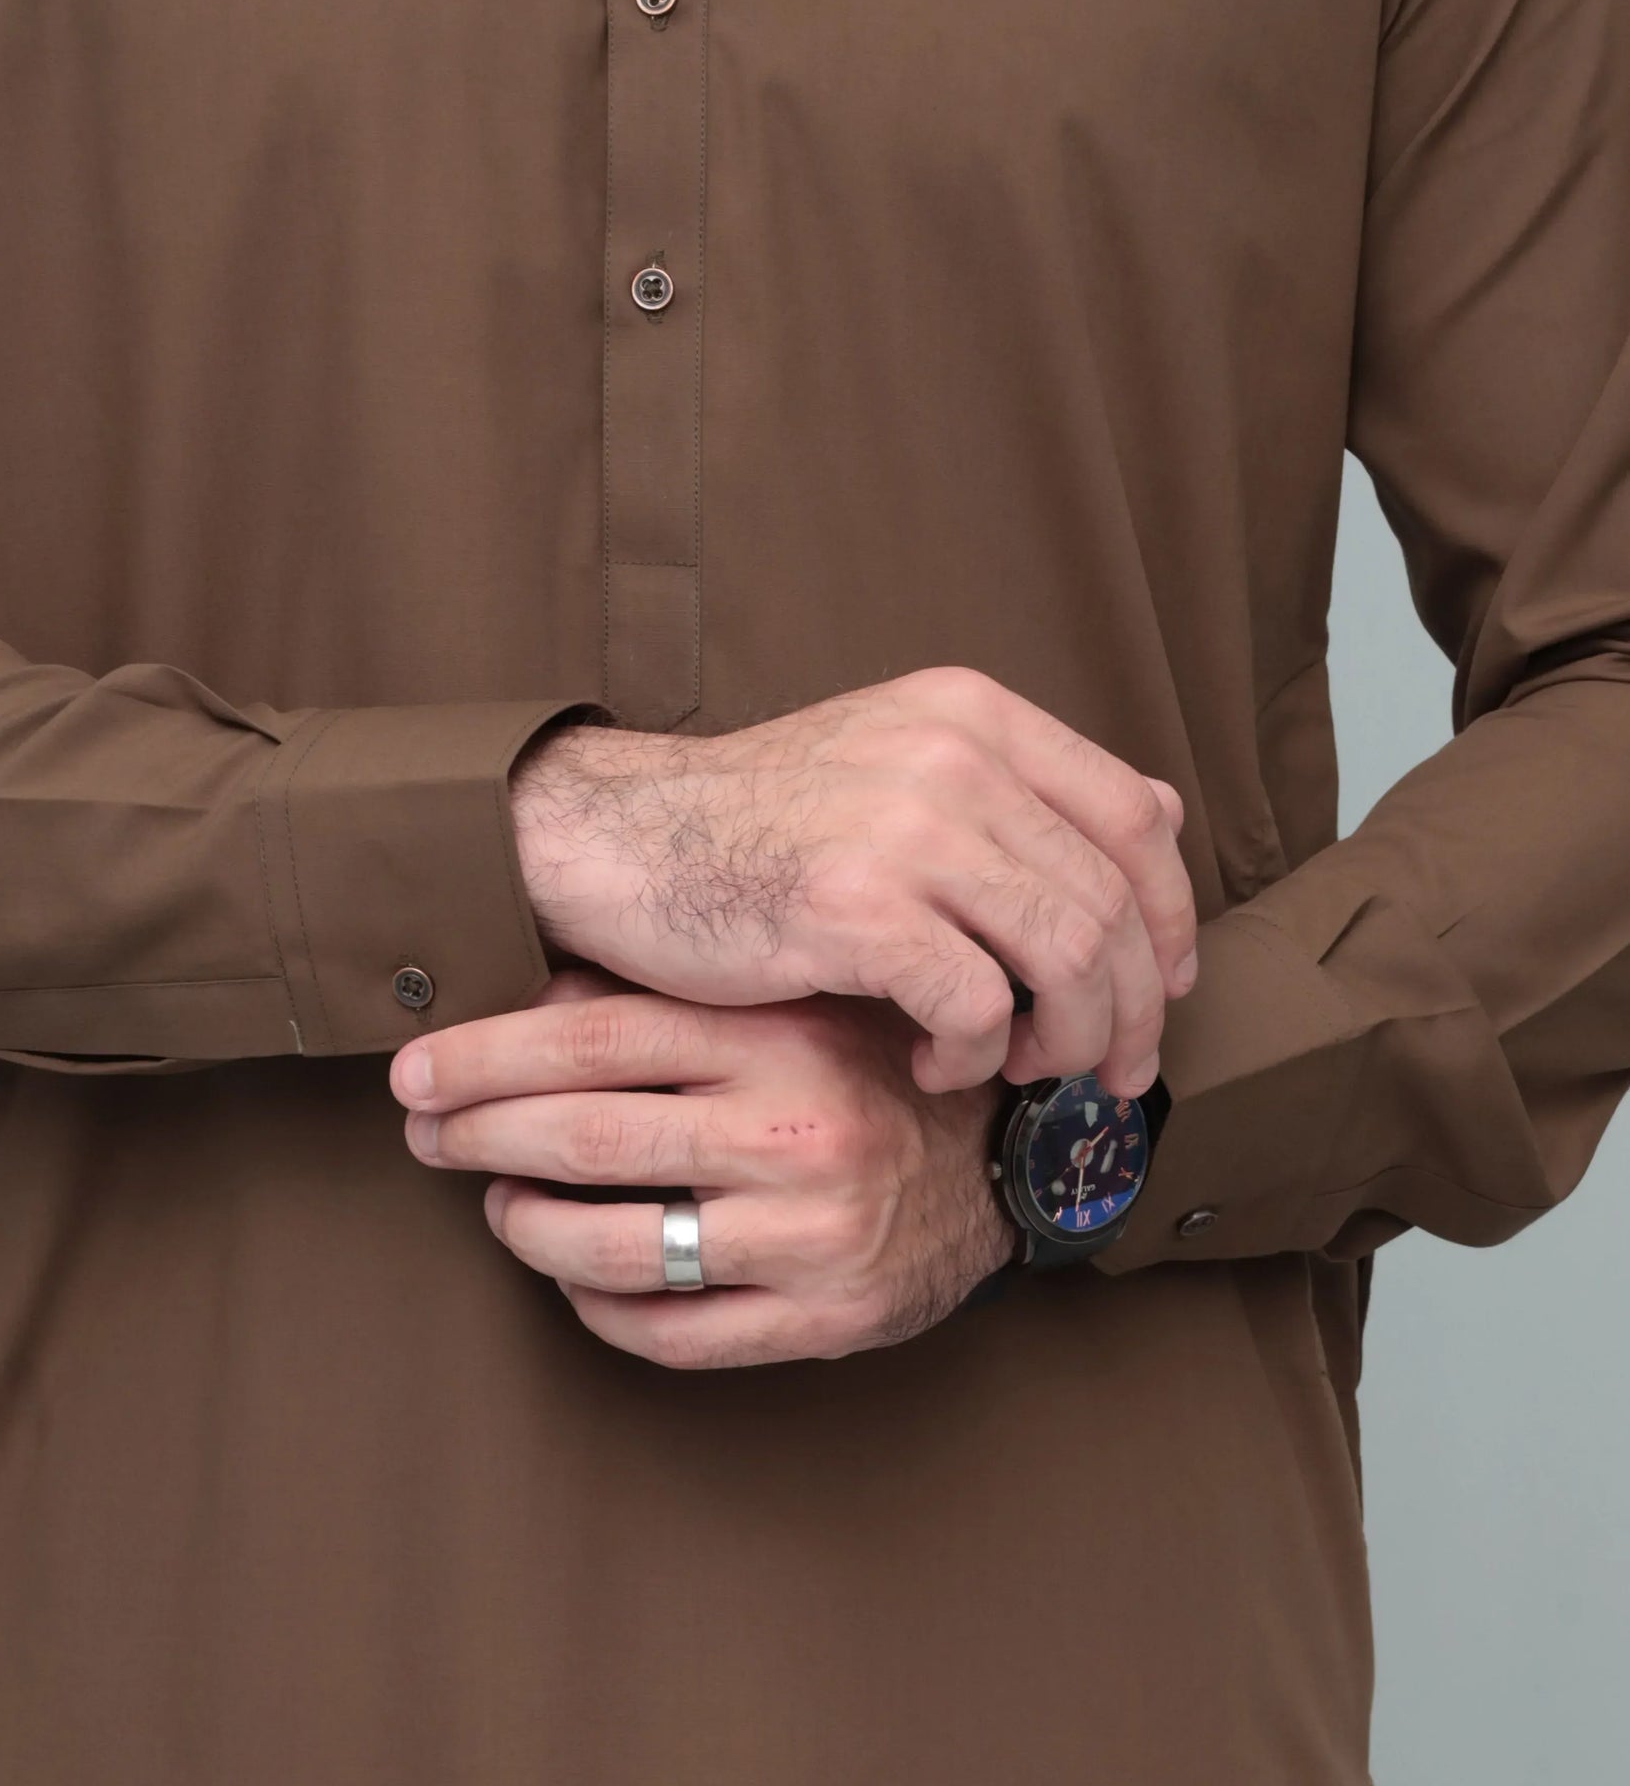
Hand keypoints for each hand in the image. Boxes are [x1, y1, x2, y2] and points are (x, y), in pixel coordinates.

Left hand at [392, 971, 1016, 1369]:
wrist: (1012, 1162)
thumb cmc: (874, 1067)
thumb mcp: (792, 1001)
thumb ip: (676, 995)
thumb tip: (523, 990)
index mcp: (783, 1035)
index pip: (593, 1037)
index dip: (483, 1055)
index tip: (415, 1069)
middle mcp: (799, 1133)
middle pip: (587, 1136)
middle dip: (476, 1135)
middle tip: (420, 1133)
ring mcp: (813, 1237)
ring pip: (618, 1246)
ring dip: (526, 1226)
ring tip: (498, 1204)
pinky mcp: (827, 1319)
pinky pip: (674, 1332)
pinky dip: (598, 1307)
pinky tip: (574, 1278)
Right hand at [512, 667, 1196, 1096]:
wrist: (614, 841)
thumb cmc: (755, 826)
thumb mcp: (896, 765)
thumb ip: (1018, 788)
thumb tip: (1160, 815)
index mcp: (974, 715)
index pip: (1137, 818)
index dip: (1170, 918)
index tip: (1158, 987)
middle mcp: (954, 756)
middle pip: (1113, 904)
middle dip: (1128, 1010)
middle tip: (1105, 1071)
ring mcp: (905, 826)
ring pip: (1066, 958)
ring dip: (1060, 1040)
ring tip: (1015, 1070)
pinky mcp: (854, 905)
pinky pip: (973, 1006)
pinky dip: (971, 1057)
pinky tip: (930, 1066)